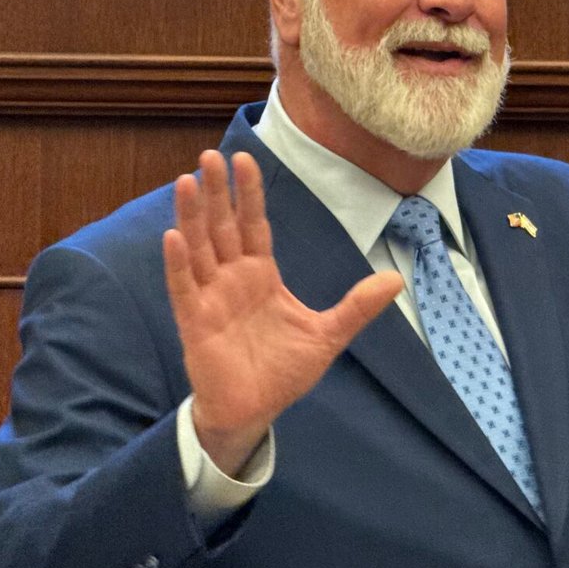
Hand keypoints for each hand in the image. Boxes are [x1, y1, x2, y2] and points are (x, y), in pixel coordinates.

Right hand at [163, 150, 402, 475]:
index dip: (249, 193)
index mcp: (262, 275)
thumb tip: (396, 279)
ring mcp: (210, 299)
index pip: (254, 225)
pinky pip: (183, 289)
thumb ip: (357, 306)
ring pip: (198, 249)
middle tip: (210, 154)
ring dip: (191, 216)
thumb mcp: (328, 334)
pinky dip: (178, 264)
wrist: (255, 413)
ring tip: (185, 181)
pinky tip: (173, 237)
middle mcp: (232, 279)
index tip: (245, 158)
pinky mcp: (194, 324)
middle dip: (217, 192)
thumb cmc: (283, 371)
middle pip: (223, 227)